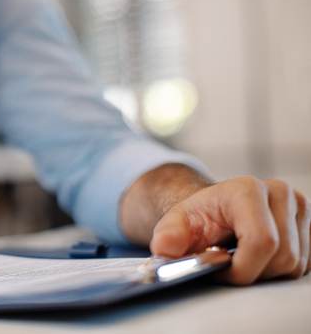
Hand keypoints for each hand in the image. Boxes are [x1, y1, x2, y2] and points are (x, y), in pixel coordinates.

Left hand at [151, 176, 309, 283]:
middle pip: (282, 257)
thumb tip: (165, 248)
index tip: (220, 270)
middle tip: (226, 265)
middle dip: (251, 271)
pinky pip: (301, 265)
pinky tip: (255, 257)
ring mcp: (299, 208)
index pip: (262, 242)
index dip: (242, 267)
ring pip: (294, 264)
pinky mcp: (308, 226)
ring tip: (239, 258)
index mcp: (247, 189)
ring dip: (264, 271)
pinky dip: (276, 269)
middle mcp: (279, 193)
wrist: (213, 210)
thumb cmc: (197, 218)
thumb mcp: (175, 224)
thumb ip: (167, 236)